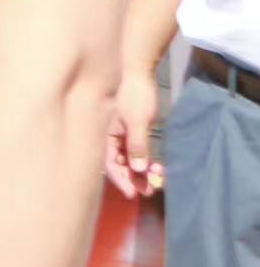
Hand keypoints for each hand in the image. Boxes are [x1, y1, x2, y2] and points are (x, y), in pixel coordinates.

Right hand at [104, 69, 162, 197]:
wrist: (139, 72)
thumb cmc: (134, 94)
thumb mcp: (137, 120)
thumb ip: (137, 145)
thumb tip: (138, 168)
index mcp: (107, 134)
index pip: (110, 164)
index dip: (121, 180)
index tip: (133, 195)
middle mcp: (112, 137)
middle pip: (121, 164)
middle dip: (134, 179)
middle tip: (150, 191)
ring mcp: (123, 133)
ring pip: (130, 159)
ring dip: (142, 171)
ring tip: (158, 180)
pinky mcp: (133, 129)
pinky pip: (138, 151)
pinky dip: (147, 160)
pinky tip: (157, 166)